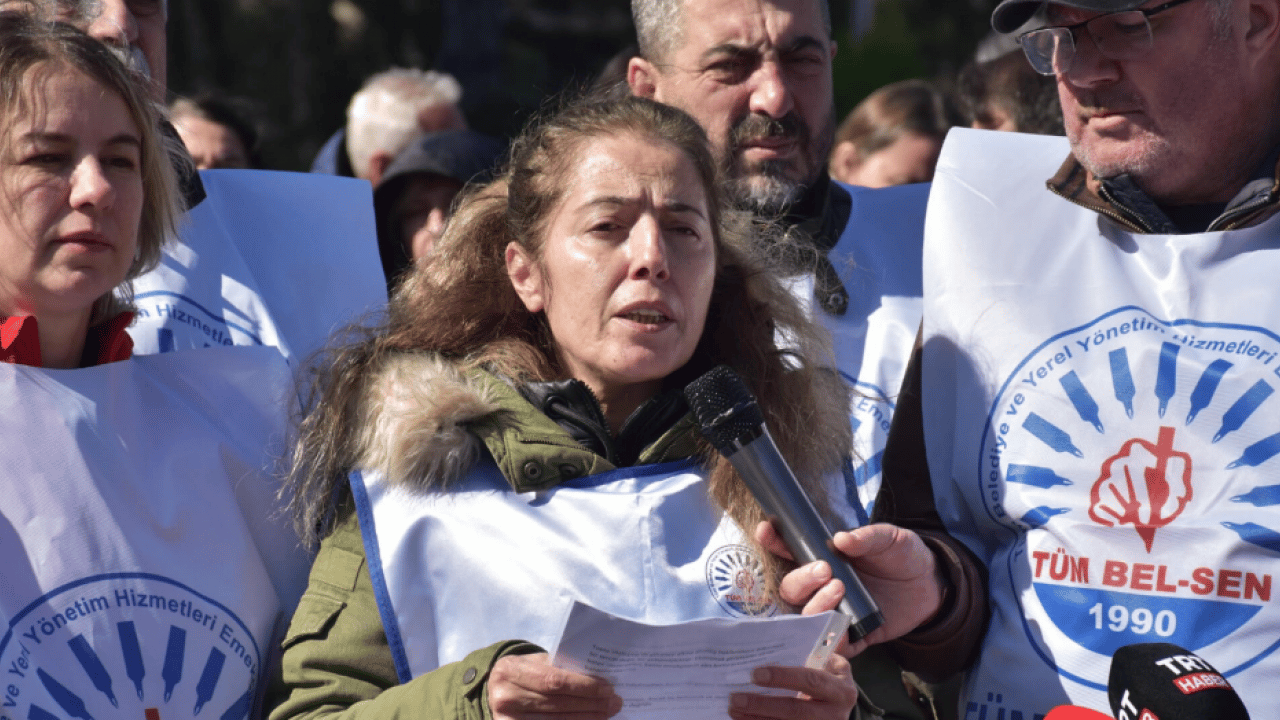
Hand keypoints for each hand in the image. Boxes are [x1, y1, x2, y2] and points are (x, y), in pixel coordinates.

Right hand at [488, 652, 621, 718]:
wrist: (493, 689)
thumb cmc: (522, 672)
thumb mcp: (533, 662)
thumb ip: (558, 666)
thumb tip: (597, 676)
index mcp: (511, 671)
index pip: (554, 681)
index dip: (583, 686)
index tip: (607, 687)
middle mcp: (506, 696)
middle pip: (558, 704)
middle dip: (591, 704)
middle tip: (614, 702)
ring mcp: (508, 718)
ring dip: (586, 718)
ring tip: (607, 713)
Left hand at [727, 652, 856, 719]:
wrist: (841, 703)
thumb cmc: (828, 676)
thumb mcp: (828, 663)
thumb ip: (808, 653)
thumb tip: (773, 641)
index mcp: (841, 690)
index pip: (810, 680)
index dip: (783, 677)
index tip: (756, 674)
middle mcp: (835, 714)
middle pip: (795, 711)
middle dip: (763, 705)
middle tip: (736, 697)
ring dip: (756, 718)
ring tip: (733, 708)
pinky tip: (743, 718)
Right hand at [755, 521, 943, 656]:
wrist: (931, 586)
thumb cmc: (903, 556)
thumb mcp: (889, 538)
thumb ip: (867, 537)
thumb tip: (841, 539)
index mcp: (824, 558)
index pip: (790, 551)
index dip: (774, 542)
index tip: (766, 530)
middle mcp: (822, 587)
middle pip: (790, 589)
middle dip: (800, 579)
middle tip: (824, 569)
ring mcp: (835, 612)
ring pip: (805, 617)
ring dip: (815, 605)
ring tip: (839, 588)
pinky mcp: (852, 636)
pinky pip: (832, 645)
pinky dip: (832, 639)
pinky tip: (843, 627)